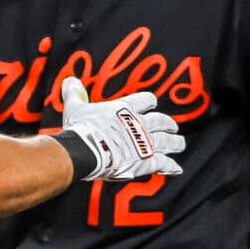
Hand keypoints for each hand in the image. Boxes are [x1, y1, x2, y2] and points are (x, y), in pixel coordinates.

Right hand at [61, 77, 184, 180]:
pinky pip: (164, 163)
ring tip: (180, 144)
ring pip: (167, 141)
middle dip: (168, 124)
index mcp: (125, 109)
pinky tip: (176, 168)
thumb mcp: (76, 107)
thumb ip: (75, 94)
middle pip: (161, 121)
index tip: (152, 102)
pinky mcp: (147, 161)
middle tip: (173, 126)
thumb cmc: (81, 128)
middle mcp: (140, 124)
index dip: (149, 101)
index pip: (144, 100)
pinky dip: (171, 166)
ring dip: (175, 143)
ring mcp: (146, 143)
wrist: (87, 150)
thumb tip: (69, 80)